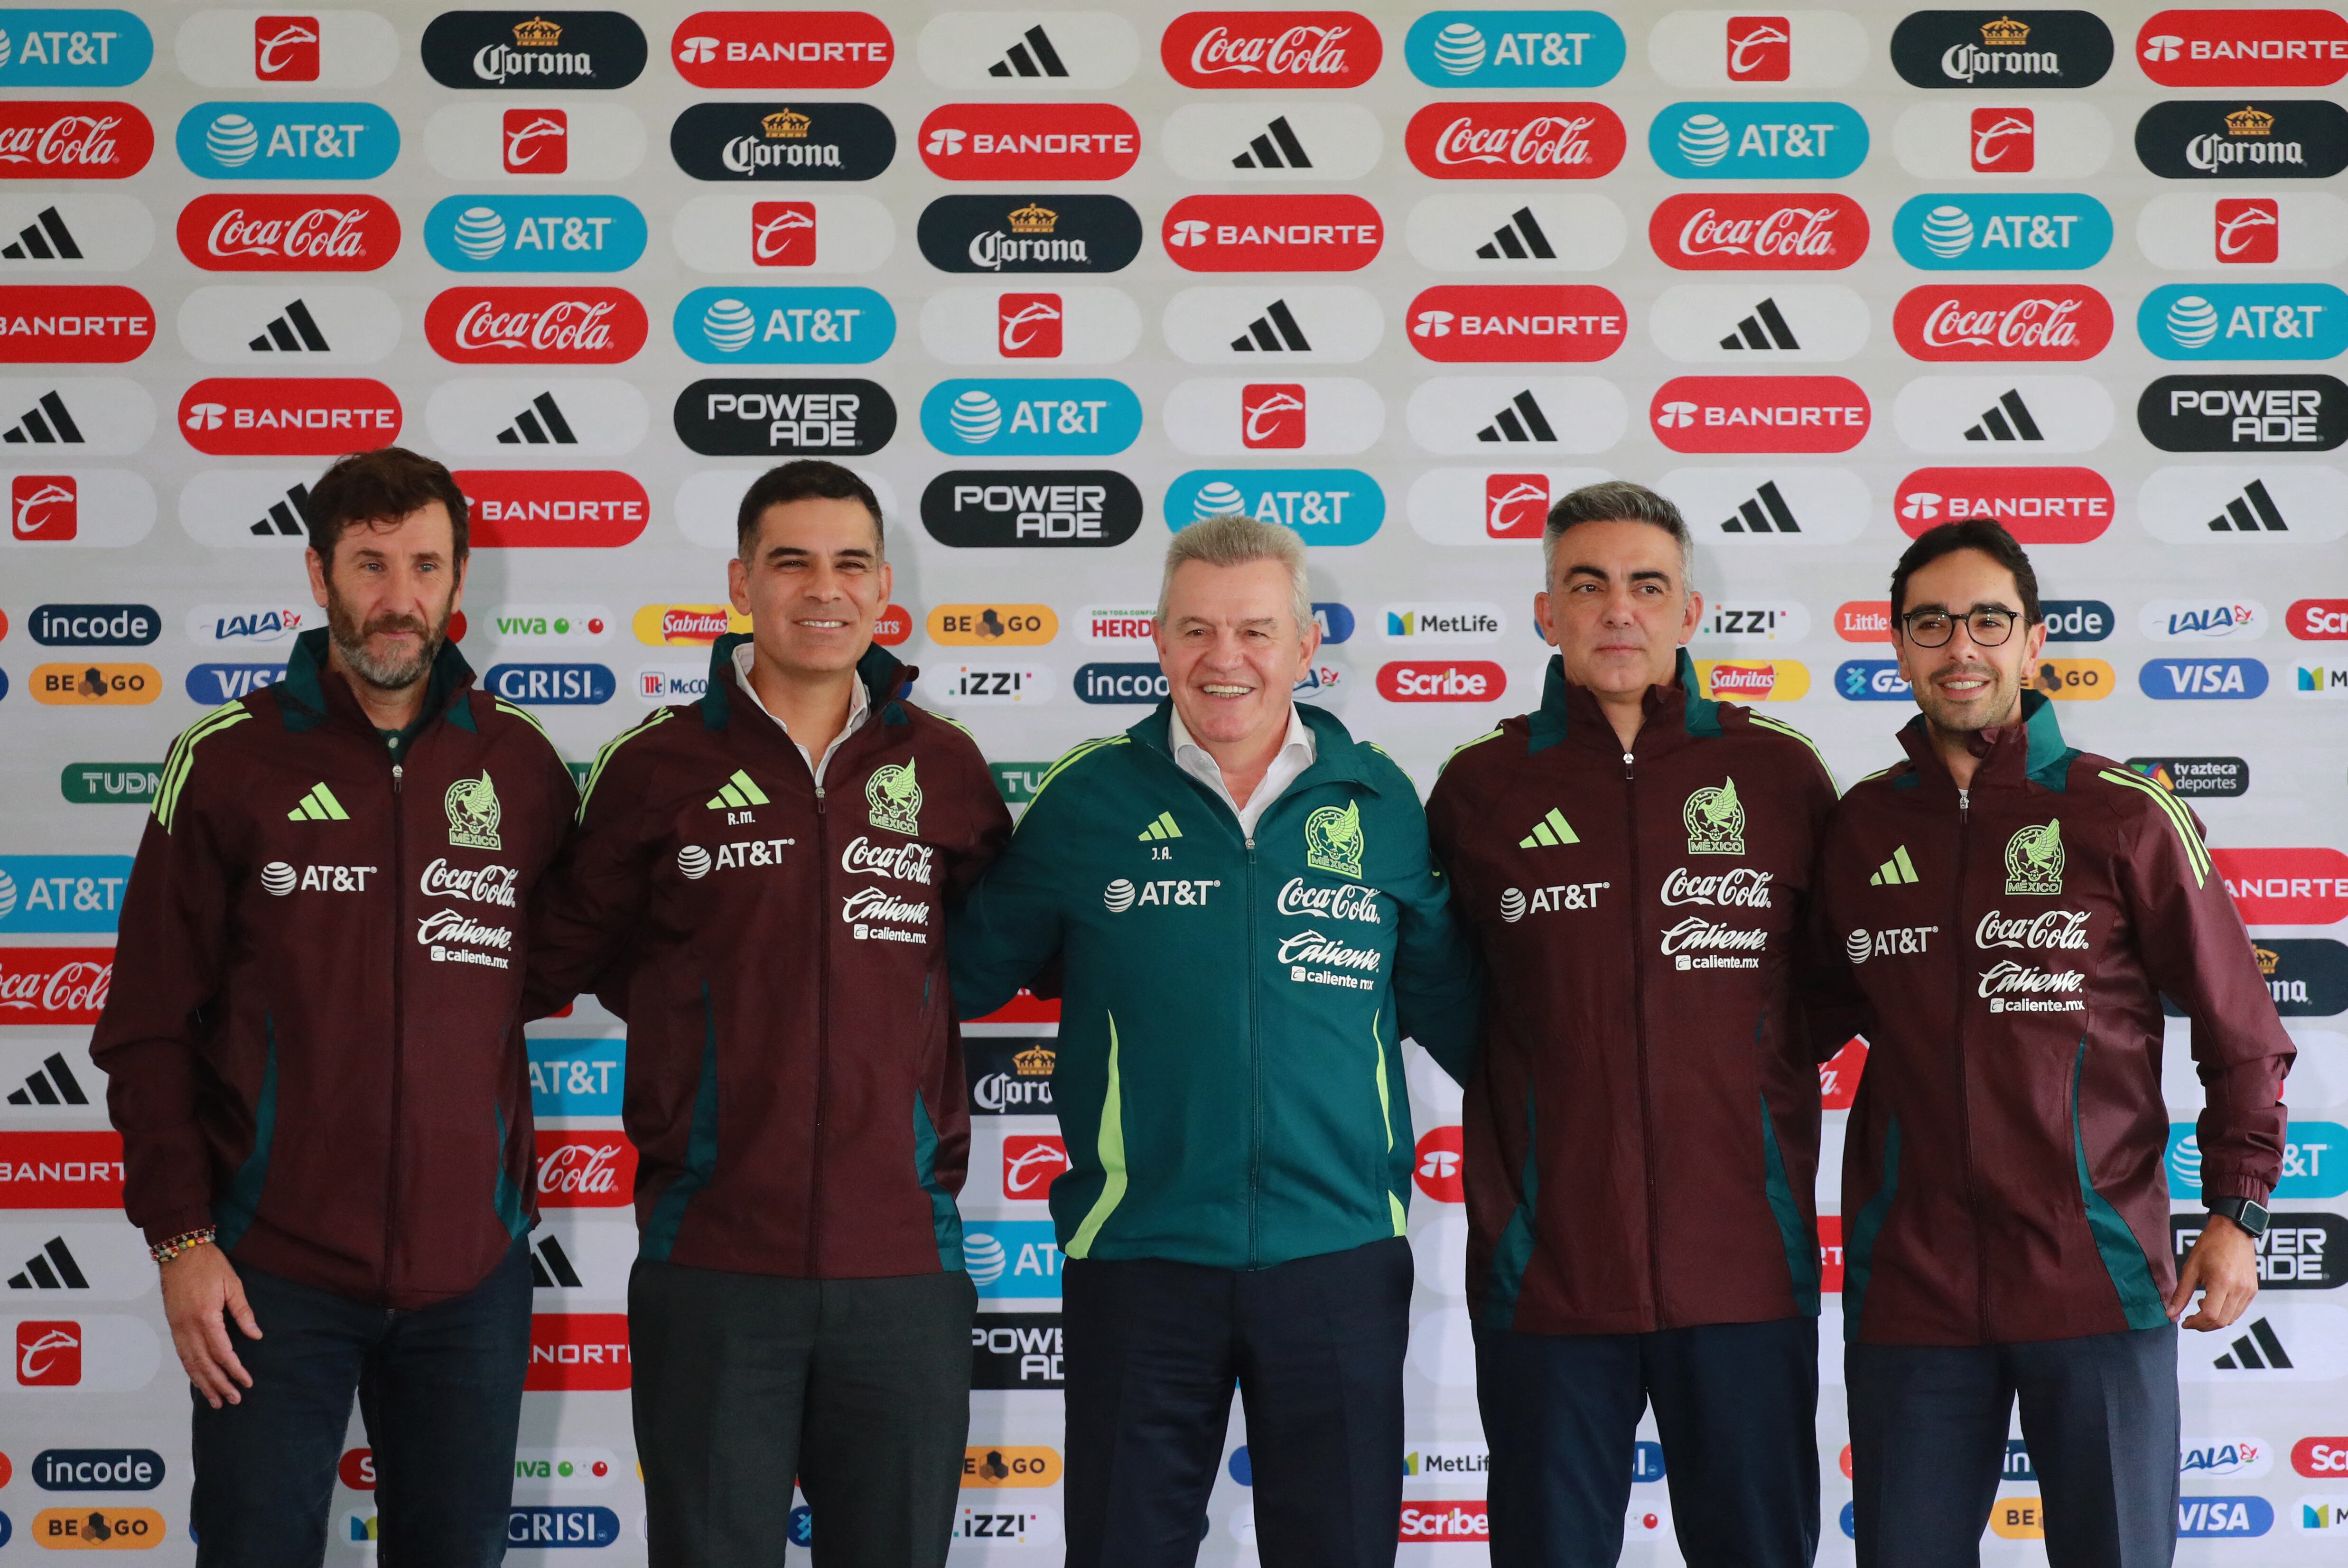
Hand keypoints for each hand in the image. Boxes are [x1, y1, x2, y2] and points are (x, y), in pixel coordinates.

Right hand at [161, 1243, 261, 1406]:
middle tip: (233, 1400)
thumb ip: (243, 1312)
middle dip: (219, 1385)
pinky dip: (191, 1370)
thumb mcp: (232, 1284)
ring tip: (216, 1400)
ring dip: (203, 1383)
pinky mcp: (173, 1326)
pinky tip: (199, 1380)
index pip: (223, 1353)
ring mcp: (178, 1328)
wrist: (180, 1252)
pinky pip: (182, 1354)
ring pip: (190, 1364)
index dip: (235, 1370)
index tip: (246, 1382)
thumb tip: (255, 1335)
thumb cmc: (209, 1264)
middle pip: (205, 1364)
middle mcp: (188, 1327)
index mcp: (206, 1317)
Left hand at [2166, 1212, 2259, 1330]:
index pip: (2211, 1316)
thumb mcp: (2190, 1268)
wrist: (2234, 1230)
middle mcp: (2239, 1289)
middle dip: (2204, 1325)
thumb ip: (2180, 1294)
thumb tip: (2170, 1314)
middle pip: (2222, 1322)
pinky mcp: (2253, 1290)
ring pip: (2232, 1319)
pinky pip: (2239, 1310)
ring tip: (2201, 1307)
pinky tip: (2213, 1302)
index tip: (2184, 1322)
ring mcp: (2249, 1291)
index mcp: (2222, 1282)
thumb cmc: (2210, 1245)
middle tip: (2190, 1318)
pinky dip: (2225, 1313)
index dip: (2196, 1323)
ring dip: (2214, 1320)